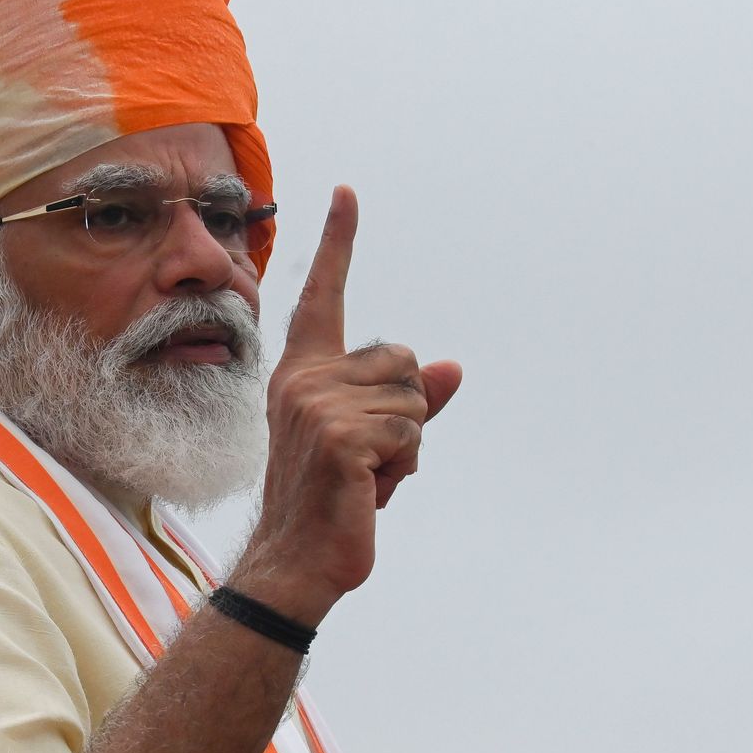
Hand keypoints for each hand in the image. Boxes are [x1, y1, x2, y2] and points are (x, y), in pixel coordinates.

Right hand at [237, 186, 460, 622]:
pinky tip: (368, 490)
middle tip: (368, 458)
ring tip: (366, 476)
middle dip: (409, 413)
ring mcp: (318, 407)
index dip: (339, 242)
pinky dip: (403, 467)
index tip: (347, 193)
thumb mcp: (374, 441)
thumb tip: (454, 366)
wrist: (297, 560)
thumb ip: (411, 401)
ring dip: (407, 445)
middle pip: (407, 361)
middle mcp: (305, 380)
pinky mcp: (341, 438)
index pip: (324, 296)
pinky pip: (411, 434)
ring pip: (415, 400)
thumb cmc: (333, 500)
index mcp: (303, 372)